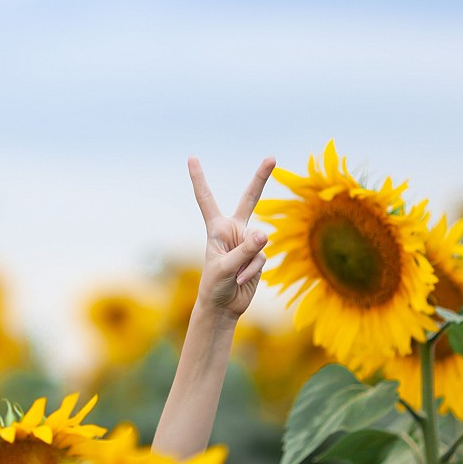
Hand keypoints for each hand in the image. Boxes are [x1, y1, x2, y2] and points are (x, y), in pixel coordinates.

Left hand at [188, 156, 274, 319]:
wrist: (223, 306)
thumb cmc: (214, 285)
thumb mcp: (225, 268)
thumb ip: (245, 250)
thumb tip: (266, 233)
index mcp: (216, 228)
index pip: (206, 199)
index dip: (199, 178)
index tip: (191, 158)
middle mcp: (233, 230)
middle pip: (249, 200)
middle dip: (260, 178)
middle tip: (271, 157)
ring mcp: (248, 242)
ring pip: (259, 243)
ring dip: (246, 263)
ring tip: (234, 275)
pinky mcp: (258, 255)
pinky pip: (262, 258)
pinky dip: (252, 271)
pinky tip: (241, 280)